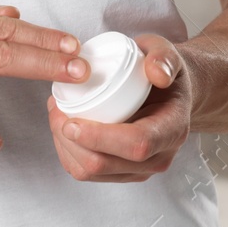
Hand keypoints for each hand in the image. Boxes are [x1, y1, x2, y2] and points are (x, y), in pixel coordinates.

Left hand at [46, 33, 192, 181]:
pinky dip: (68, 152)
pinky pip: (88, 173)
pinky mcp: (122, 172)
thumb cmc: (163, 72)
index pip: (137, 144)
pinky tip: (62, 126)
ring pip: (92, 172)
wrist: (168, 93)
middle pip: (106, 164)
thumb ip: (163, 57)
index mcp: (171, 129)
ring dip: (65, 146)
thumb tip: (157, 74)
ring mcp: (139, 169)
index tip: (71, 122)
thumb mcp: (166, 53)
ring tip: (57, 113)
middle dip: (71, 141)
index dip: (100, 137)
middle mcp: (158, 156)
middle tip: (55, 108)